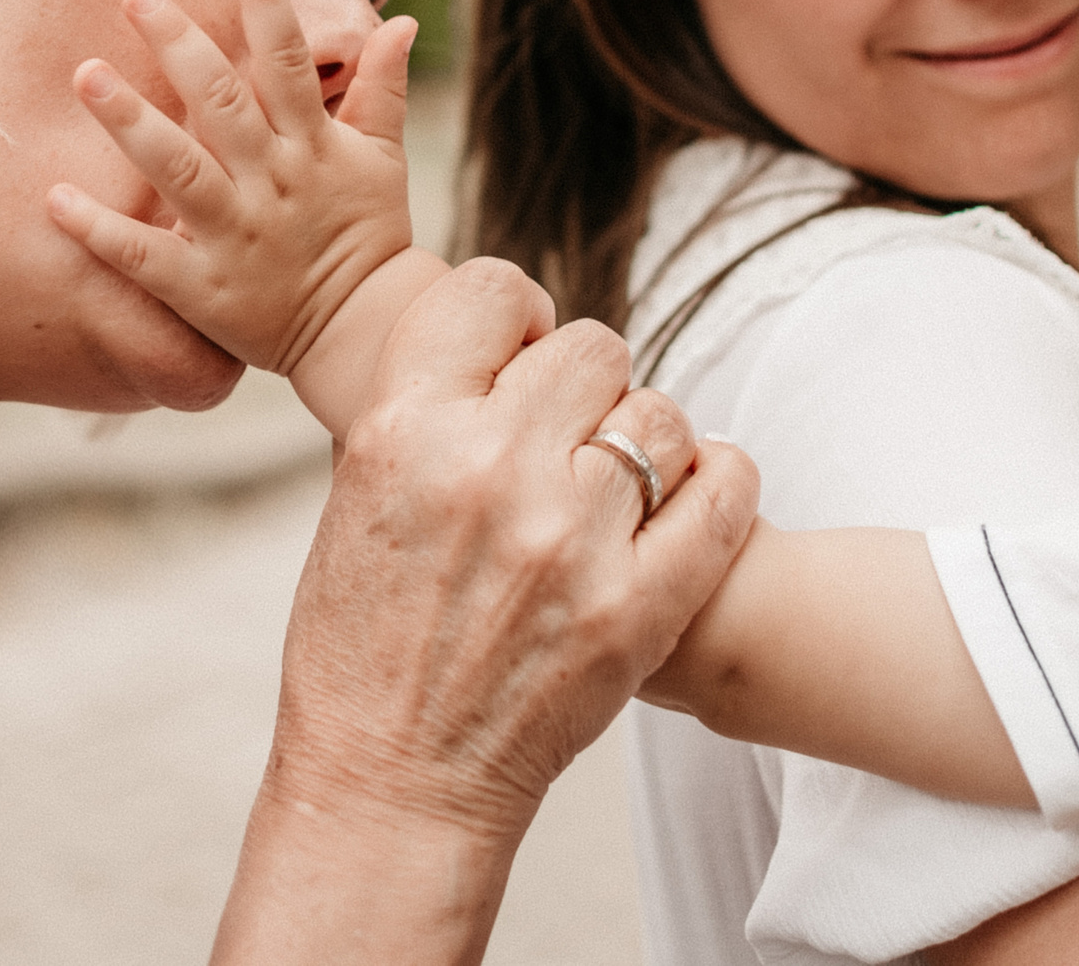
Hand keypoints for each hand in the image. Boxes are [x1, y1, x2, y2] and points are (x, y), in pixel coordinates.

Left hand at [47, 0, 417, 374]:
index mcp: (313, 148)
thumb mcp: (383, 161)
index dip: (269, 6)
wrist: (364, 333)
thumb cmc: (369, 235)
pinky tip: (55, 198)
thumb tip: (397, 19)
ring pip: (177, 169)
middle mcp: (271, 184)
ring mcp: (235, 236)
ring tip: (86, 75)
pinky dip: (99, 231)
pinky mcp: (203, 288)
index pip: (290, 63)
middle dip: (180, 45)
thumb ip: (383, 90)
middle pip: (220, 104)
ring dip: (129, 122)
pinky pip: (143, 257)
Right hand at [214, 259, 760, 963]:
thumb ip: (426, 407)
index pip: (493, 292)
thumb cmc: (363, 645)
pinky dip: (720, 483)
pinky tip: (695, 495)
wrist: (393, 786)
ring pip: (660, 416)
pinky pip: (724, 491)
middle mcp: (488, 469)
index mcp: (403, 431)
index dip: (517, 316)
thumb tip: (507, 335)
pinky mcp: (638, 609)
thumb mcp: (355, 496)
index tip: (523, 354)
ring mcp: (571, 540)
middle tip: (568, 436)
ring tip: (616, 490)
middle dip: (585, 384)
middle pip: (593, 347)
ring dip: (645, 444)